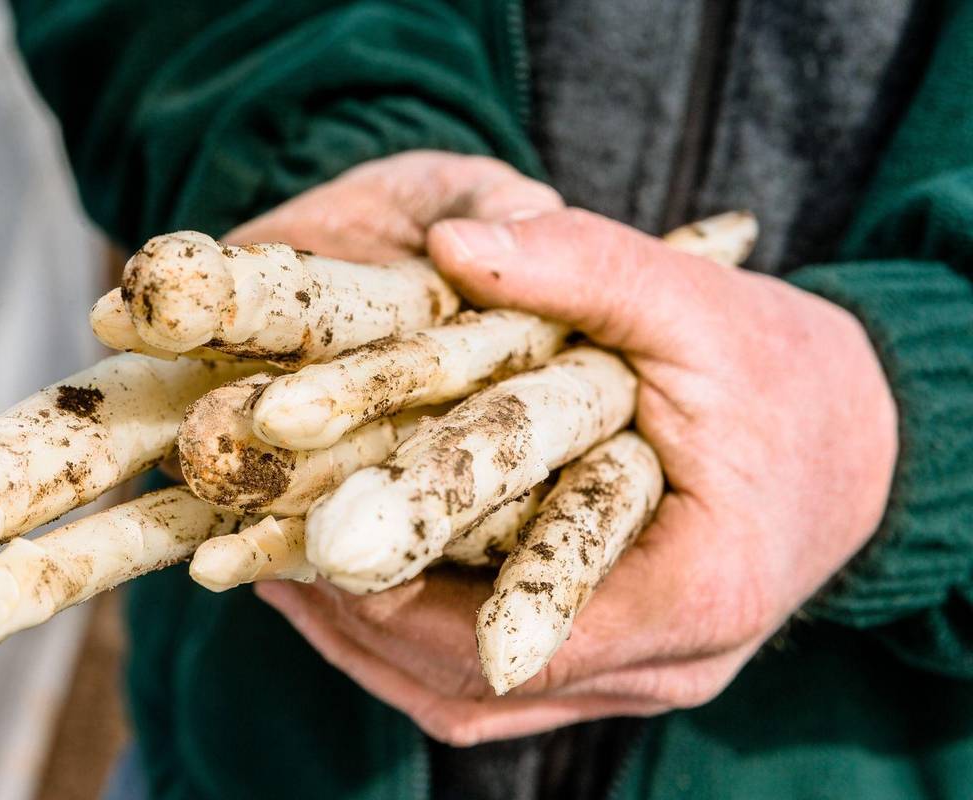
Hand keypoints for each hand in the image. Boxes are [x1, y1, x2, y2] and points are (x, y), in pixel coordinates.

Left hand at [251, 153, 897, 745]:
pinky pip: (488, 682)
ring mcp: (636, 679)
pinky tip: (341, 582)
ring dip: (365, 638)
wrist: (860, 439)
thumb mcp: (697, 305)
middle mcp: (666, 667)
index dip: (395, 594)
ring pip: (466, 697)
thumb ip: (586, 265)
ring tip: (274, 563)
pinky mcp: (609, 662)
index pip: (515, 637)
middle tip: (257, 548)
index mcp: (697, 593)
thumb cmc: (787, 375)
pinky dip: (408, 636)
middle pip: (471, 684)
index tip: (298, 536)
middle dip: (356, 620)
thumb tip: (456, 238)